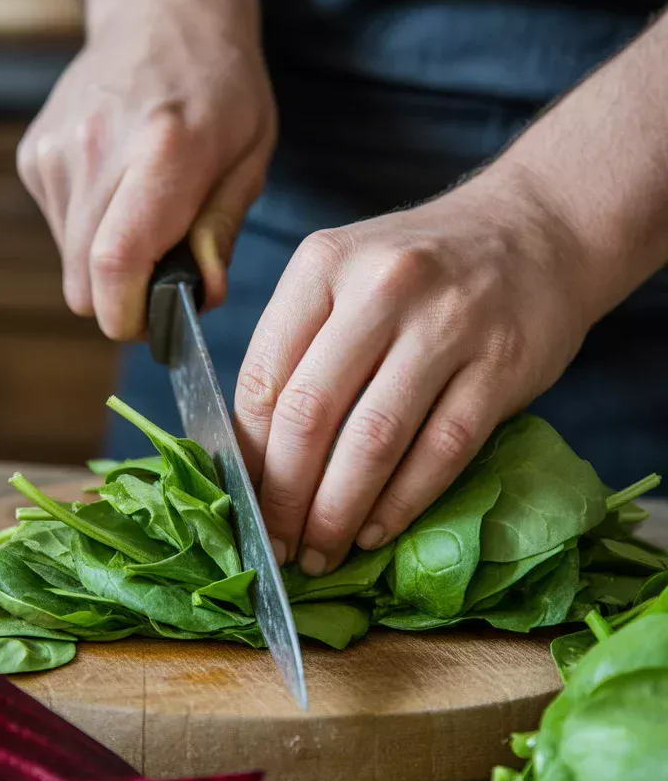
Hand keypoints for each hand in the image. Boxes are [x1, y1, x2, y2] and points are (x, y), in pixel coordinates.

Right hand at [17, 0, 275, 340]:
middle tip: (163, 275)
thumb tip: (199, 299)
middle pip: (83, 280)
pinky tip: (117, 187)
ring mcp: (57, 150)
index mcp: (163, 150)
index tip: (154, 323)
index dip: (128, 315)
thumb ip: (221, 231)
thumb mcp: (251, 155)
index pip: (116, 263)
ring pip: (69, 263)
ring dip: (106, 263)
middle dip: (122, 299)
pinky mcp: (34, 154)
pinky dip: (88, 230)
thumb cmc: (220, 86)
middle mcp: (97, 149)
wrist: (162, 6)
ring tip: (144, 212)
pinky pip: (58, 230)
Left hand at [235, 167, 594, 573]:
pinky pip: (440, 451)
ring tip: (321, 552)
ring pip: (373, 441)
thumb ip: (299, 345)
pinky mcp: (500, 365)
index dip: (246, 455)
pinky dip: (401, 503)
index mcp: (324, 264)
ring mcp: (446, 324)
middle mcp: (381, 287)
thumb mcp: (346, 274)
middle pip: (309, 414)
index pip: (262, 377)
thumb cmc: (422, 267)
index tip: (244, 502)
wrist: (535, 228)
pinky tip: (376, 531)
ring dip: (338, 512)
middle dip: (284, 497)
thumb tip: (254, 453)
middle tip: (277, 545)